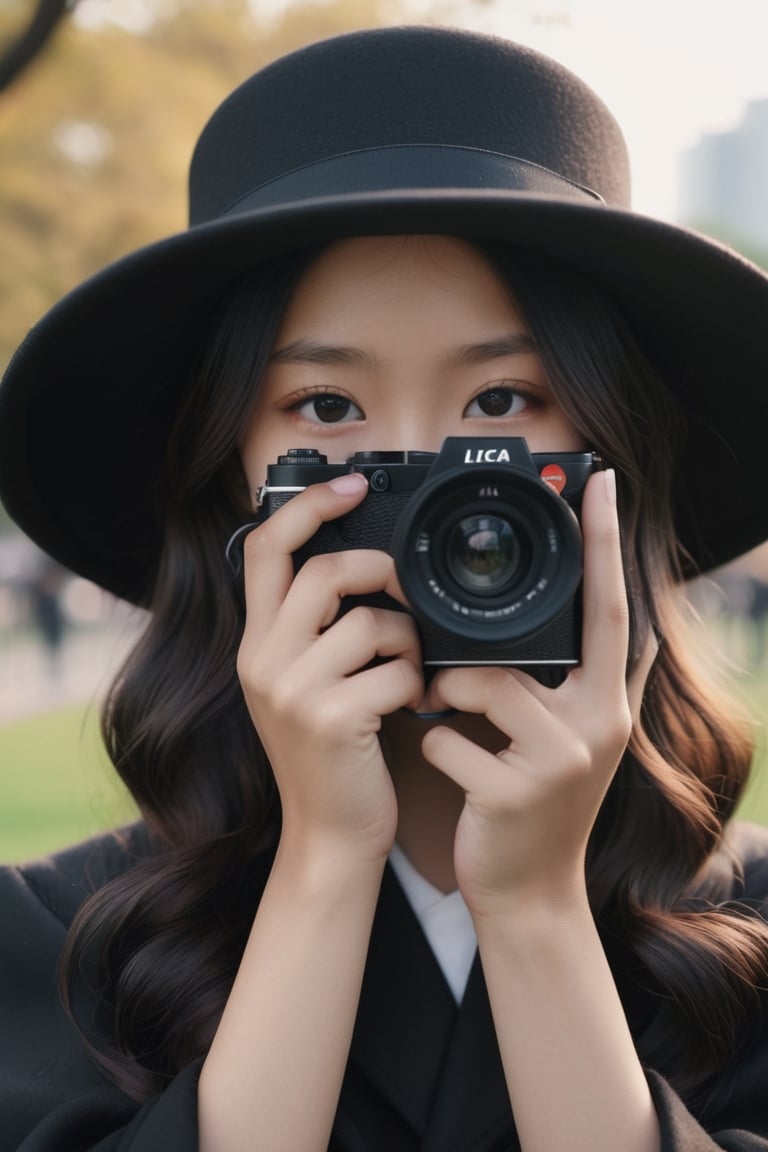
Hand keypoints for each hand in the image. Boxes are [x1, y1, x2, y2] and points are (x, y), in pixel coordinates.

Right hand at [237, 473, 423, 863]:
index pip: (263, 549)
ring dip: (408, 641)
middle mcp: (262, 662)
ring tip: (410, 670)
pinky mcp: (331, 720)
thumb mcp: (304, 686)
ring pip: (370, 621)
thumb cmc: (333, 757)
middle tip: (404, 596)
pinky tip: (412, 704)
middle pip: (324, 572)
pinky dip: (418, 683)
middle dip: (379, 574)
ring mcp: (292, 692)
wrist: (331, 837)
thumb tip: (364, 569)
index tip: (349, 485)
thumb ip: (316, 630)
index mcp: (257, 645)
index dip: (306, 506)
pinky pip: (396, 669)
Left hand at [419, 469, 657, 917]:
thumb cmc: (534, 802)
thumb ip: (583, 677)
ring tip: (453, 732)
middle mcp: (597, 722)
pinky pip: (445, 737)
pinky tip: (452, 771)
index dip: (606, 542)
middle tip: (449, 681)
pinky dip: (432, 747)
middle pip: (524, 645)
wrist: (528, 894)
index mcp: (606, 699)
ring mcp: (560, 758)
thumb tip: (617, 621)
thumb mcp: (572, 737)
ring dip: (445, 702)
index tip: (602, 482)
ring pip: (474, 684)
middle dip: (473, 659)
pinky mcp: (516, 790)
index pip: (611, 605)